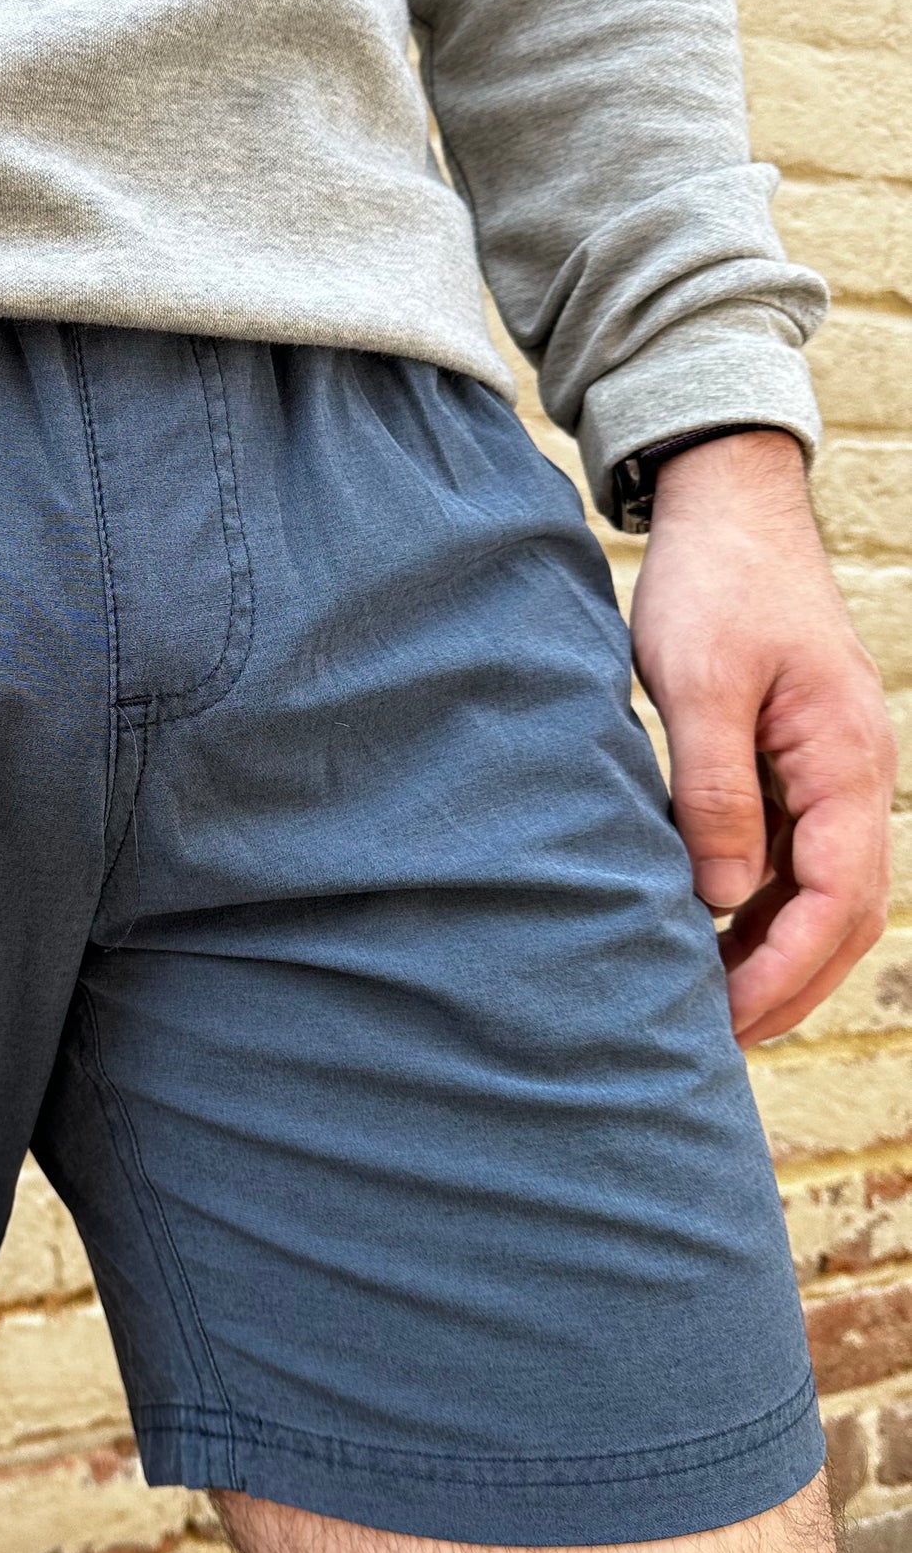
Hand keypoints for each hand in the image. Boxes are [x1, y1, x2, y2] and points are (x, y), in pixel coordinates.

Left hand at [630, 430, 894, 1044]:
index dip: (783, 970)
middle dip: (787, 985)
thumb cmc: (715, 585)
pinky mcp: (796, 765)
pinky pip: (792, 859)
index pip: (835, 899)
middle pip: (841, 915)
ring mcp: (830, 773)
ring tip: (708, 1010)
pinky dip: (758, 909)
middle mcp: (854, 776)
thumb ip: (714, 791)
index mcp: (847, 761)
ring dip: (774, 955)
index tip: (723, 1019)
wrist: (728, 509)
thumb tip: (718, 896)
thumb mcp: (699, 685)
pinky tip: (706, 937)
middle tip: (716, 1043)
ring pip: (819, 894)